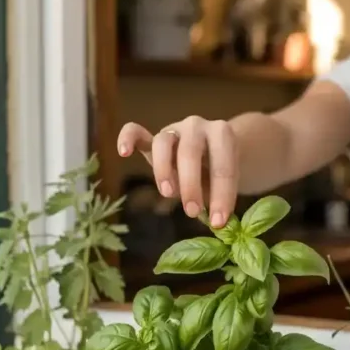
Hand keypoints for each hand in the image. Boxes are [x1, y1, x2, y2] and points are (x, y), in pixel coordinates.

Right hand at [118, 117, 238, 227]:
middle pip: (190, 152)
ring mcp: (174, 130)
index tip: (219, 222)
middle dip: (192, 184)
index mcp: (223, 135)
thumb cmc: (219, 171)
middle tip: (193, 212)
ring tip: (168, 194)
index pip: (223, 165)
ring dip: (164, 170)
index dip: (222, 195)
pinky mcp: (153, 138)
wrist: (214, 152)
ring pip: (163, 143)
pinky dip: (128, 138)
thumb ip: (219, 198)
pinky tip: (124, 152)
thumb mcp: (225, 184)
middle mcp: (197, 127)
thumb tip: (216, 223)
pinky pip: (136, 131)